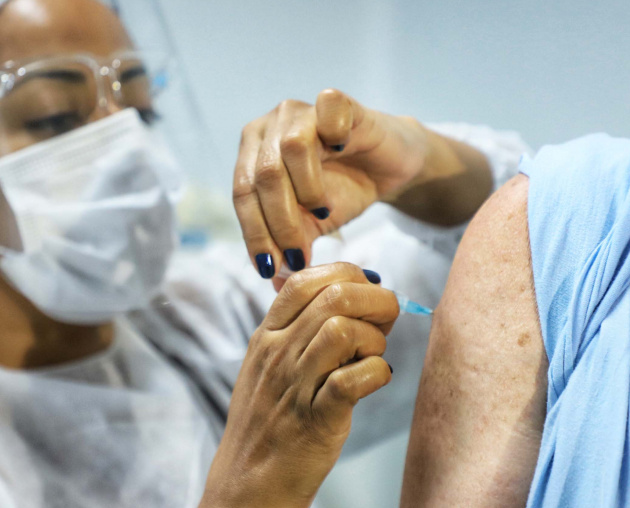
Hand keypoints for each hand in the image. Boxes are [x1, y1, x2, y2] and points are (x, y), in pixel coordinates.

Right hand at [178, 263, 398, 507]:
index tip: (366, 296)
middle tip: (384, 325)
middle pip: (336, 295)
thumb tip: (346, 296)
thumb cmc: (267, 428)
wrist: (243, 491)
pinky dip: (377, 374)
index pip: (307, 278)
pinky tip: (374, 383)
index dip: (349, 276)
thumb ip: (297, 332)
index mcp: (267, 336)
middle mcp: (278, 353)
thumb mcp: (268, 370)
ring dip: (374, 340)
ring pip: (344, 329)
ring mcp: (294, 386)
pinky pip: (355, 379)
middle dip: (376, 302)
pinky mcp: (315, 420)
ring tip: (372, 359)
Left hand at [234, 89, 429, 283]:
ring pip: (290, 147)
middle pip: (264, 175)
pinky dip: (333, 134)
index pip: (243, 194)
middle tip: (300, 257)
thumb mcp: (311, 227)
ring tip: (324, 212)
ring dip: (307, 189)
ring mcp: (302, 110)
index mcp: (252, 154)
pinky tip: (341, 153)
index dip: (255, 234)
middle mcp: (270, 126)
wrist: (387, 169)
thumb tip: (275, 282)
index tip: (271, 269)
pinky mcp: (338, 102)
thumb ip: (291, 247)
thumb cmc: (342, 192)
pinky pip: (327, 108)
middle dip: (280, 223)